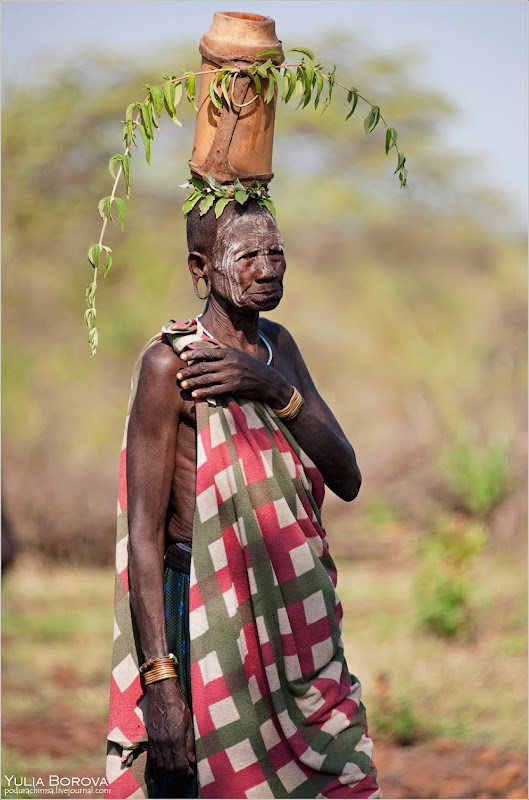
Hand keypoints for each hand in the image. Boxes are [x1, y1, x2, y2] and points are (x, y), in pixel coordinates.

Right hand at [147, 677, 194, 773]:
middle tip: (185, 767)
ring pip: (160, 763)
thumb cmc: (179, 706)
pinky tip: (166, 755)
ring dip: (168, 766)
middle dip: (178, 770)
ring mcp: (155, 741)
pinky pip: (153, 755)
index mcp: (175, 739)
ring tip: (176, 762)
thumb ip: (189, 743)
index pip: (180, 765)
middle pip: (169, 767)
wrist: (163, 694)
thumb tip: (191, 759)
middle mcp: (163, 743)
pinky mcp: (150, 737)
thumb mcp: (189, 723)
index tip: (190, 772)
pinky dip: (160, 759)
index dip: (186, 772)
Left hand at [177, 347, 291, 406]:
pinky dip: (203, 392)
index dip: (193, 353)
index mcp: (229, 353)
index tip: (182, 355)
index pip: (207, 352)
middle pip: (204, 366)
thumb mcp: (239, 354)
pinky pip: (215, 390)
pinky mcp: (234, 387)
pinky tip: (195, 394)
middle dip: (189, 370)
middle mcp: (229, 363)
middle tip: (178, 374)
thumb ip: (224, 349)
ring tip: (182, 384)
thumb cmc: (252, 367)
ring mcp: (231, 375)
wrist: (268, 381)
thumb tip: (209, 343)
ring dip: (192, 382)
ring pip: (206, 378)